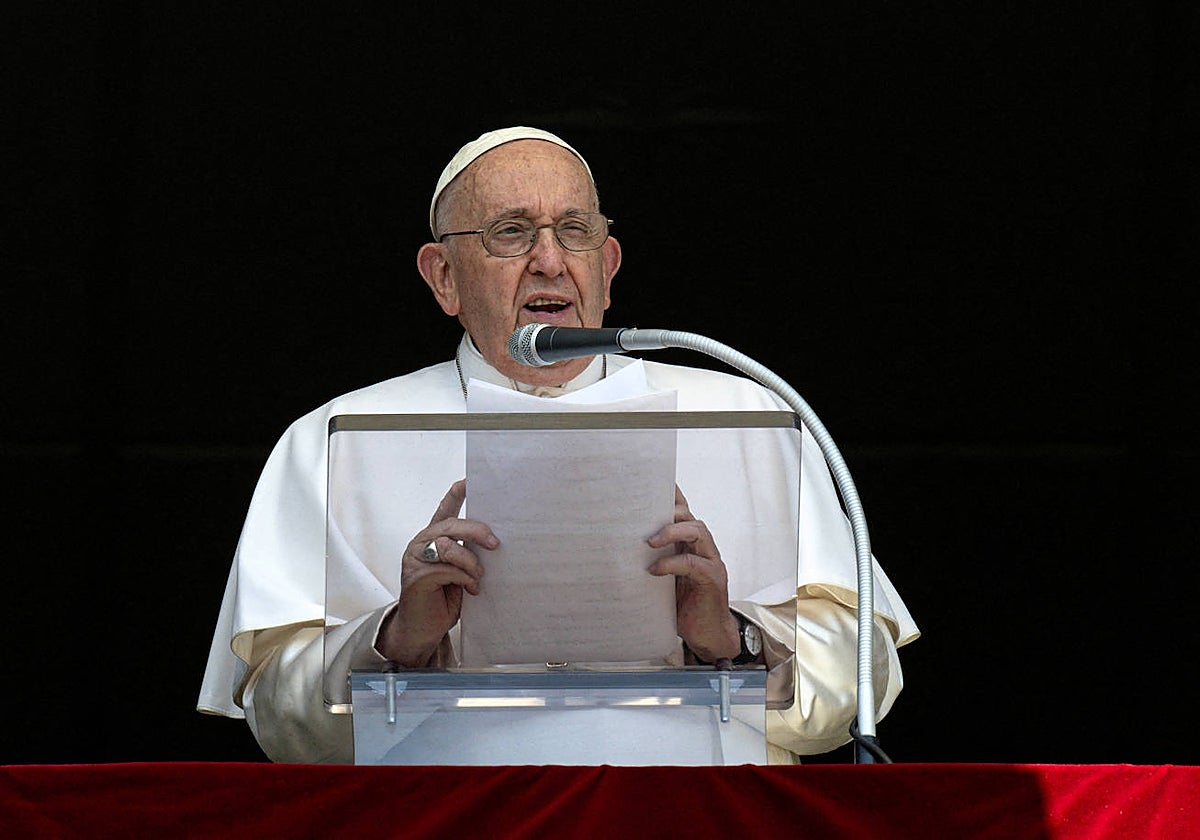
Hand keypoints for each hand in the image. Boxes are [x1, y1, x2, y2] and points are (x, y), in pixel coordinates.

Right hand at [376, 479, 498, 666]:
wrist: (423, 630)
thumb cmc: (443, 598)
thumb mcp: (460, 571)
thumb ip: (467, 553)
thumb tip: (493, 542)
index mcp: (433, 538)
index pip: (444, 510)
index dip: (455, 494)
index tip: (468, 481)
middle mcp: (421, 544)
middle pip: (449, 525)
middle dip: (476, 530)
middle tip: (494, 543)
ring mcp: (415, 559)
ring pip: (447, 546)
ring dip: (470, 562)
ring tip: (479, 577)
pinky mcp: (416, 578)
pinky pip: (446, 569)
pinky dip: (465, 578)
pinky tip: (471, 589)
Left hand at [647, 486, 739, 662]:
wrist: (707, 634)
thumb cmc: (682, 604)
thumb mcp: (663, 578)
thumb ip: (652, 559)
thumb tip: (616, 548)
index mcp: (691, 543)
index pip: (683, 511)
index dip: (671, 494)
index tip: (650, 480)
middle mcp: (704, 547)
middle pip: (689, 515)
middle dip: (668, 511)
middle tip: (643, 516)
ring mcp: (712, 561)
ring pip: (698, 530)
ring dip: (672, 531)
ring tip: (650, 542)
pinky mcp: (713, 579)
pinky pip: (694, 563)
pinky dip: (672, 564)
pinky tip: (654, 571)